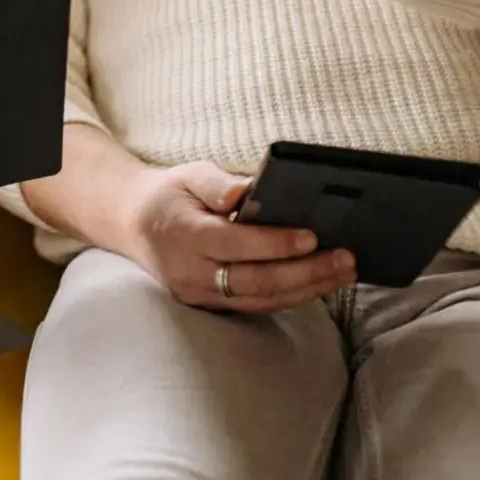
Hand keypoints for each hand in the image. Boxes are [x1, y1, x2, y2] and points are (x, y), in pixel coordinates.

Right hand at [118, 160, 354, 312]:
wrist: (134, 224)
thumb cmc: (170, 195)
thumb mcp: (188, 175)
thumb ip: (217, 183)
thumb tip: (246, 194)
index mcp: (183, 235)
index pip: (234, 244)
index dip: (275, 243)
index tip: (312, 236)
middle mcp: (189, 272)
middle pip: (255, 281)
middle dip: (306, 272)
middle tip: (346, 260)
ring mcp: (199, 294)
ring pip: (260, 299)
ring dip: (307, 289)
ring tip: (344, 273)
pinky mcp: (210, 305)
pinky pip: (256, 305)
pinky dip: (292, 296)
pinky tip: (320, 284)